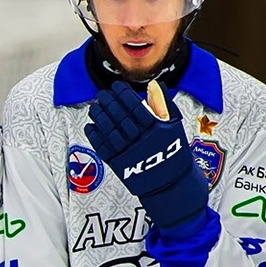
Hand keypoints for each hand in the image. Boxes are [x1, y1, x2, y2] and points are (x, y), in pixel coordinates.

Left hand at [83, 84, 208, 231]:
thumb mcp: (174, 126)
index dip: (124, 95)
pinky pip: (103, 148)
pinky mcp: (119, 165)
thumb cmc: (173, 150)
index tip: (117, 87)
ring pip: (109, 131)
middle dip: (109, 103)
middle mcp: (141, 140)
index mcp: (156, 129)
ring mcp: (129, 153)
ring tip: (95, 107)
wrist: (171, 182)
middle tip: (102, 94)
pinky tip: (91, 125)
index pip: (136, 106)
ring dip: (99, 117)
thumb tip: (154, 85)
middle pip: (120, 117)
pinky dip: (95, 136)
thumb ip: (164, 105)